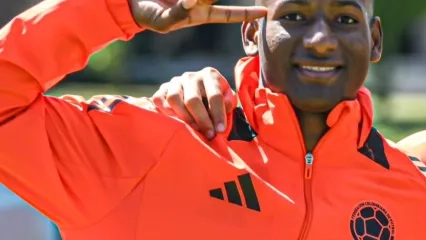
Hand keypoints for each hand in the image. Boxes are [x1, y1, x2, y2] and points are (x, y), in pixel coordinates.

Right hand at [129, 0, 266, 32]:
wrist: (130, 1)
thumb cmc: (148, 16)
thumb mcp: (163, 21)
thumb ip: (177, 14)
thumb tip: (190, 2)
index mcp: (200, 14)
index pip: (229, 14)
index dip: (247, 14)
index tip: (265, 13)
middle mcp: (200, 0)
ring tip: (192, 0)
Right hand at [152, 68, 235, 138]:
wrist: (200, 93)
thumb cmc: (217, 100)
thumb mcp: (228, 99)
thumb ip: (229, 103)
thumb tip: (224, 110)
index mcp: (210, 75)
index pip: (215, 96)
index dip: (218, 115)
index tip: (220, 130)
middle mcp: (191, 76)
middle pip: (193, 100)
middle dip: (202, 120)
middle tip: (208, 135)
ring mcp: (175, 81)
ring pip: (174, 99)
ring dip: (184, 118)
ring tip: (193, 130)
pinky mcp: (163, 89)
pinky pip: (159, 99)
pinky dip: (166, 112)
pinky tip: (176, 123)